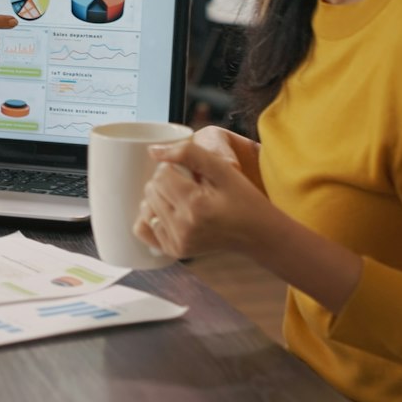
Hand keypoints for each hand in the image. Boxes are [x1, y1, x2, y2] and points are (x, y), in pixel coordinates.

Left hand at [135, 135, 279, 259]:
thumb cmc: (243, 198)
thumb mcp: (222, 169)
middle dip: (166, 183)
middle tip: (190, 187)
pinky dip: (153, 218)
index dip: (174, 168)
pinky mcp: (174, 251)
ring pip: (146, 207)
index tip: (192, 174)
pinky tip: (171, 213)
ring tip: (184, 200)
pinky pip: (144, 229)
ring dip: (160, 199)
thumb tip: (152, 151)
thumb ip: (188, 153)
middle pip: (151, 191)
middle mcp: (183, 228)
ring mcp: (177, 243)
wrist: (257, 234)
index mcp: (195, 205)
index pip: (161, 174)